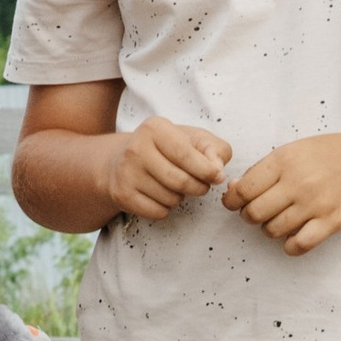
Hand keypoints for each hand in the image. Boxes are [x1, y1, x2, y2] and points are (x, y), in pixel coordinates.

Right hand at [112, 117, 231, 221]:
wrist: (125, 159)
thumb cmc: (168, 148)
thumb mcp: (194, 139)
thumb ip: (215, 150)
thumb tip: (218, 173)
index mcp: (155, 128)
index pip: (186, 155)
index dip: (207, 171)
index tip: (217, 176)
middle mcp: (135, 148)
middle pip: (180, 181)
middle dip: (199, 188)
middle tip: (200, 185)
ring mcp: (126, 173)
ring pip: (170, 199)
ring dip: (181, 197)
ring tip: (174, 186)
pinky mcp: (122, 195)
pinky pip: (158, 212)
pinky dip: (166, 208)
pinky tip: (160, 195)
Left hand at [222, 132, 340, 253]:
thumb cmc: (331, 154)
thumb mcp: (294, 150)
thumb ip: (264, 169)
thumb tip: (234, 189)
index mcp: (284, 160)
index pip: (243, 190)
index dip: (232, 201)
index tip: (234, 203)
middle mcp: (297, 182)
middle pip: (254, 213)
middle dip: (250, 216)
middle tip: (258, 212)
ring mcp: (315, 204)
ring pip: (273, 231)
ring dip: (270, 230)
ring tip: (280, 220)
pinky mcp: (331, 222)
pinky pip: (299, 245)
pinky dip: (290, 246)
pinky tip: (294, 237)